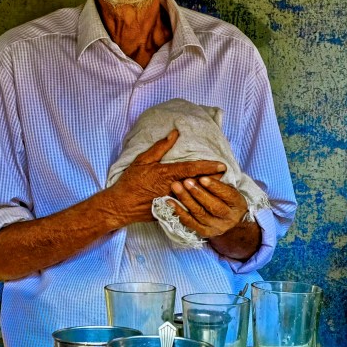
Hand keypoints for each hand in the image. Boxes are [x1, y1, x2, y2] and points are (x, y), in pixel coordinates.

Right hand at [105, 129, 227, 226]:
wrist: (120, 206)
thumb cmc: (130, 181)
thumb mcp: (142, 160)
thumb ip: (160, 147)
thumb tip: (174, 134)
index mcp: (167, 174)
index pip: (192, 169)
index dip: (209, 167)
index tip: (222, 166)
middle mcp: (172, 188)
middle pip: (198, 184)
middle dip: (213, 180)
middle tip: (226, 176)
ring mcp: (172, 201)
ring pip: (195, 196)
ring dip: (208, 192)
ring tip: (220, 187)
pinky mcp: (170, 212)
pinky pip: (187, 207)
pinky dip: (197, 203)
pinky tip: (205, 201)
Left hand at [169, 175, 248, 238]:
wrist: (229, 224)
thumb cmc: (226, 200)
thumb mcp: (229, 190)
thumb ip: (221, 180)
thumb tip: (211, 166)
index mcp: (238, 204)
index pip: (227, 195)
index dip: (215, 186)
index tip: (203, 177)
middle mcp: (229, 218)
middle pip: (213, 206)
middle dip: (199, 193)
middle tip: (186, 181)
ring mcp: (216, 227)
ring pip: (199, 213)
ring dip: (186, 200)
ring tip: (176, 187)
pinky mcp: (203, 232)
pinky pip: (189, 222)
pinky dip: (179, 211)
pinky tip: (169, 201)